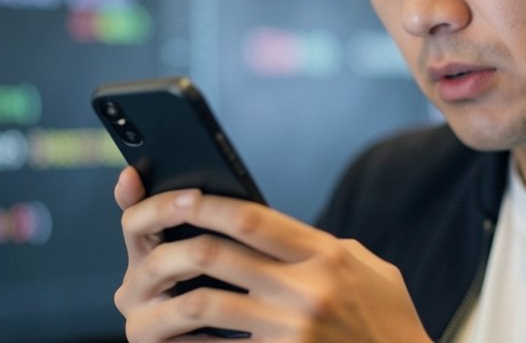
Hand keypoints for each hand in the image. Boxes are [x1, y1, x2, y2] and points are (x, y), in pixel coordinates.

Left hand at [112, 166, 431, 341]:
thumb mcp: (365, 268)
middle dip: (169, 247)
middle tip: (144, 246)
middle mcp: (306, 289)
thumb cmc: (386, 318)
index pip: (251, 216)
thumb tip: (267, 230)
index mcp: (325, 255)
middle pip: (216, 253)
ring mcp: (291, 330)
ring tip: (138, 308)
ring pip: (205, 305)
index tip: (176, 198)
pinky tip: (166, 342)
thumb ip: (317, 246)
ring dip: (162, 307)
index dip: (204, 203)